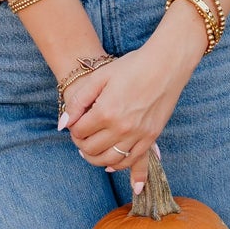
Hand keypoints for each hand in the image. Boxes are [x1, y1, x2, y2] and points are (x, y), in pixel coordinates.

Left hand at [57, 36, 195, 190]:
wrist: (166, 64)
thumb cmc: (131, 67)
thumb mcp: (99, 78)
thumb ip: (78, 102)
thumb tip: (63, 125)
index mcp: (105, 111)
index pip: (78, 132)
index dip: (73, 129)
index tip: (75, 124)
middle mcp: (121, 127)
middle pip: (91, 149)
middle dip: (81, 144)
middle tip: (81, 136)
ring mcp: (138, 134)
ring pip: (109, 160)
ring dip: (96, 158)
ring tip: (91, 150)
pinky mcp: (151, 137)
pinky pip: (131, 160)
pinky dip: (118, 164)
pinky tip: (110, 161)